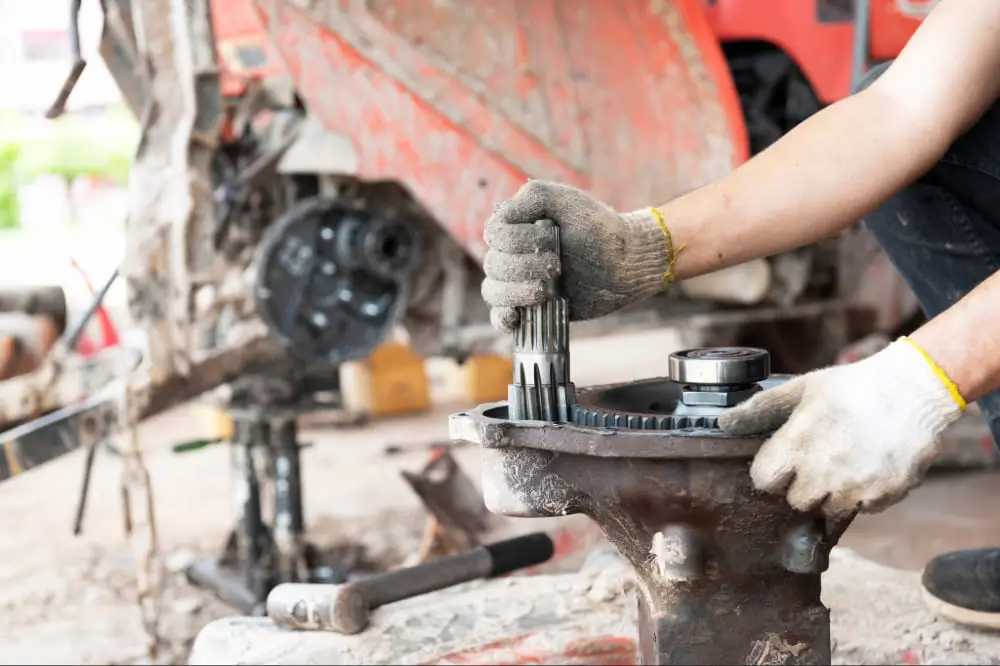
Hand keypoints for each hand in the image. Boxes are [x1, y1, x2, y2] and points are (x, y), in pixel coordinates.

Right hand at [481, 180, 674, 331]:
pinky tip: (514, 316)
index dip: (517, 240)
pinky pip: (500, 319)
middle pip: (494, 265)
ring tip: (545, 290)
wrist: (625, 263)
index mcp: (516, 227)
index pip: (494, 236)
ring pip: (494, 292)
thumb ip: (531, 197)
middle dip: (524, 266)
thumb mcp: (566, 200)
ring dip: (516, 292)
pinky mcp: (530, 309)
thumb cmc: (597, 228)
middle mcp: (512, 255)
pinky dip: (501, 319)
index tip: (550, 239)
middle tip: (557, 265)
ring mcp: (519, 284)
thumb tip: (499, 219)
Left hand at [718, 338, 964, 517]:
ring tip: (846, 460)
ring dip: (833, 492)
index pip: (763, 481)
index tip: (785, 460)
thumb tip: (723, 423)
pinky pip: (863, 509)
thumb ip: (759, 409)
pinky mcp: (883, 497)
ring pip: (829, 508)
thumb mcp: (800, 389)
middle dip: (803, 484)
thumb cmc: (851, 387)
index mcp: (796, 445)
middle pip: (795, 500)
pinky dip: (864, 494)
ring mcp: (854, 488)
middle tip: (820, 457)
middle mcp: (821, 472)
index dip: (771, 472)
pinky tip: (870, 465)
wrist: (913, 390)